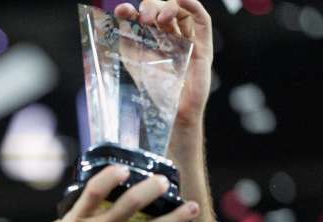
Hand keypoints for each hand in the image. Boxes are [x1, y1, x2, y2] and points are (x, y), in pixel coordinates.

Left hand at [115, 0, 213, 128]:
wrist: (171, 110)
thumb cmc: (154, 88)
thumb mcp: (133, 61)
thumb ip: (126, 39)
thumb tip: (119, 15)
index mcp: (151, 39)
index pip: (142, 15)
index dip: (132, 10)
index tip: (123, 11)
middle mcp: (169, 36)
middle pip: (161, 9)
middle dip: (152, 7)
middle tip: (144, 19)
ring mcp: (187, 39)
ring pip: (181, 11)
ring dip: (169, 7)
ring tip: (159, 18)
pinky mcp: (202, 45)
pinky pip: (201, 20)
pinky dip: (193, 5)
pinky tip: (182, 0)